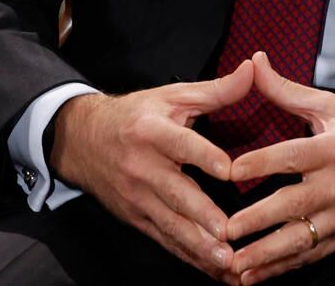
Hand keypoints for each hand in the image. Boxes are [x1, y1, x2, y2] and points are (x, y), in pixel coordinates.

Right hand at [50, 58, 254, 280]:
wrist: (82, 140)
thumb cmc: (137, 115)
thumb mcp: (172, 96)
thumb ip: (216, 89)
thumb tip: (252, 69)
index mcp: (152, 130)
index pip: (181, 144)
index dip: (204, 156)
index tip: (229, 170)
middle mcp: (142, 166)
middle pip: (175, 193)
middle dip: (202, 217)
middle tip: (229, 234)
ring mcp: (137, 196)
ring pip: (170, 224)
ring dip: (198, 245)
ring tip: (225, 261)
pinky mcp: (135, 217)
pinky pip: (164, 239)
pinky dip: (188, 255)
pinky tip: (212, 268)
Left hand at [223, 52, 334, 283]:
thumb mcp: (331, 106)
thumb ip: (287, 90)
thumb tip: (255, 62)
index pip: (293, 156)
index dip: (261, 163)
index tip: (231, 171)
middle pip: (294, 204)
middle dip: (258, 220)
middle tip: (225, 229)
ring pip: (300, 239)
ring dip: (265, 255)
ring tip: (235, 264)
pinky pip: (310, 255)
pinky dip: (282, 267)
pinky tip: (255, 276)